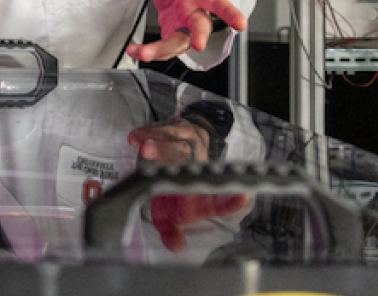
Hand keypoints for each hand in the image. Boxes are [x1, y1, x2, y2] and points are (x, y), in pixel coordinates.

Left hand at [126, 0, 247, 61]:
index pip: (218, 4)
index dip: (230, 13)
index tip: (241, 24)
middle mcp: (195, 17)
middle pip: (201, 28)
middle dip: (201, 36)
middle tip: (199, 45)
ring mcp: (184, 31)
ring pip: (177, 44)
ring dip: (161, 50)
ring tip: (143, 53)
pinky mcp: (171, 41)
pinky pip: (161, 50)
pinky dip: (147, 52)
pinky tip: (134, 51)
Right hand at [129, 118, 247, 251]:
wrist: (176, 163)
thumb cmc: (172, 196)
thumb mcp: (169, 218)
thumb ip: (172, 232)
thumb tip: (177, 247)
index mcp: (202, 197)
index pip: (218, 202)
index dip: (230, 201)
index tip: (242, 197)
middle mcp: (200, 169)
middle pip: (191, 164)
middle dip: (176, 163)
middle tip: (155, 163)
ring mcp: (191, 145)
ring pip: (178, 142)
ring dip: (161, 144)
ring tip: (143, 148)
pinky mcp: (179, 129)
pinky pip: (164, 129)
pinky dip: (148, 132)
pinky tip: (135, 138)